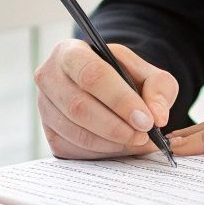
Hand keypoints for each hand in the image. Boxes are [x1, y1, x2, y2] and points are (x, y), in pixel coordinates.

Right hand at [33, 39, 178, 158]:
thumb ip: (159, 88)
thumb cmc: (125, 77)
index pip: (92, 75)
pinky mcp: (49, 133)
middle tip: (143, 135)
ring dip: (111, 143)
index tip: (146, 120)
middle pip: (78, 107)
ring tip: (136, 141)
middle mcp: (49, 77)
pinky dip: (101, 152)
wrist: (106, 89)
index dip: (120, 100)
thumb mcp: (147, 72)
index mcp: (71, 52)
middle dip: (116, 126)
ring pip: (75, 132)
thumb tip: (157, 116)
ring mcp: (44, 107)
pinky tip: (119, 146)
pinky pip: (73, 149)